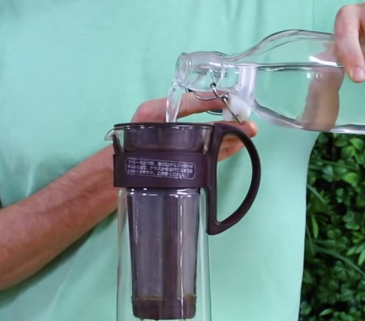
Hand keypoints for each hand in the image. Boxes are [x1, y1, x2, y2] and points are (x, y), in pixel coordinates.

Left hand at [131, 93, 258, 161]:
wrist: (114, 176)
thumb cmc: (129, 145)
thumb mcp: (151, 118)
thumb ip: (177, 112)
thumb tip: (206, 107)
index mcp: (166, 113)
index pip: (196, 102)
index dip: (215, 101)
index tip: (233, 100)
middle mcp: (177, 128)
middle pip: (209, 122)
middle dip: (230, 121)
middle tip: (249, 123)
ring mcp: (183, 145)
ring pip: (211, 138)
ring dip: (232, 135)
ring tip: (250, 133)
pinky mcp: (185, 161)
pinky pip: (207, 153)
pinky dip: (223, 149)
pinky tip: (237, 145)